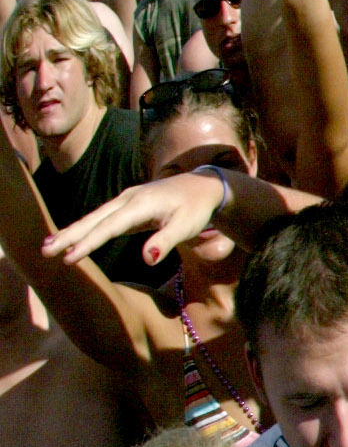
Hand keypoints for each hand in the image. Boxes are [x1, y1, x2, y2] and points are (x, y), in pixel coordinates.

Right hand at [44, 170, 222, 268]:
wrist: (203, 186)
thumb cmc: (196, 209)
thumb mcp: (187, 226)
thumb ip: (166, 241)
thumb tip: (147, 260)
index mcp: (140, 204)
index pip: (109, 227)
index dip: (89, 243)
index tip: (69, 257)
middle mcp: (127, 199)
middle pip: (94, 220)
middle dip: (69, 236)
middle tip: (45, 251)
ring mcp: (125, 201)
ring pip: (94, 218)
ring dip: (71, 232)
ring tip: (48, 247)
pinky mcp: (127, 207)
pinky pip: (102, 219)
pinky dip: (85, 229)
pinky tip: (70, 239)